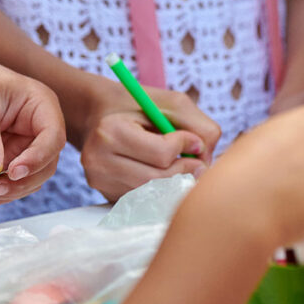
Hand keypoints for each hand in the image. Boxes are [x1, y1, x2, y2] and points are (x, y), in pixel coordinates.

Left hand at [0, 48, 65, 203]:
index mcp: (43, 107)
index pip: (52, 138)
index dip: (37, 158)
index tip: (12, 172)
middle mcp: (41, 129)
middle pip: (46, 164)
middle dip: (20, 181)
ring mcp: (27, 146)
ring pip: (33, 178)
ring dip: (10, 191)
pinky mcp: (11, 158)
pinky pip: (14, 182)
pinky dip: (1, 192)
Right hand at [79, 81, 221, 201]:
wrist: (98, 115)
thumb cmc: (138, 106)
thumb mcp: (170, 102)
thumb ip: (197, 125)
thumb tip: (205, 158)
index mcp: (110, 132)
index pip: (161, 153)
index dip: (186, 146)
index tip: (192, 140)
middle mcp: (98, 161)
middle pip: (158, 179)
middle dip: (185, 170)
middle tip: (198, 162)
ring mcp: (100, 182)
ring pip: (154, 194)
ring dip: (177, 181)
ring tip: (183, 166)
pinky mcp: (107, 195)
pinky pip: (147, 201)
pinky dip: (164, 190)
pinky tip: (165, 174)